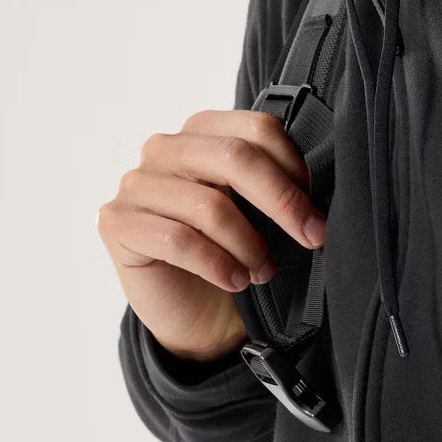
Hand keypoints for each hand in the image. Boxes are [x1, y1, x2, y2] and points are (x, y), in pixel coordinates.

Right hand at [99, 107, 324, 362]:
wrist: (195, 312)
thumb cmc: (232, 253)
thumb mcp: (262, 213)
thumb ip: (278, 186)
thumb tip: (323, 186)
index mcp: (203, 132)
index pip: (257, 129)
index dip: (295, 168)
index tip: (316, 210)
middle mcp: (165, 150)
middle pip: (235, 158)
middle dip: (283, 202)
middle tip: (312, 238)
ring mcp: (136, 184)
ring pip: (209, 206)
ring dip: (249, 246)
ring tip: (262, 272)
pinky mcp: (118, 223)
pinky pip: (179, 240)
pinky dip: (218, 265)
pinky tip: (234, 281)